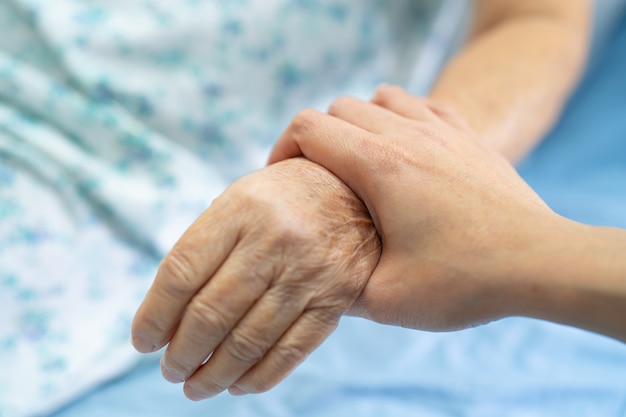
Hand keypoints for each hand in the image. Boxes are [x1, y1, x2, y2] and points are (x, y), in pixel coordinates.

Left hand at [131, 158, 379, 398]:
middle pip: (211, 313)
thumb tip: (166, 318)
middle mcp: (274, 240)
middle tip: (169, 370)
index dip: (155, 315)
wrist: (355, 191)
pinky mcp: (335, 299)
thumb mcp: (239, 201)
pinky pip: (291, 350)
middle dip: (181, 354)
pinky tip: (237, 386)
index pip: (182, 273)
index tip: (143, 342)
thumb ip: (204, 249)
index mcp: (241, 209)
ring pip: (249, 340)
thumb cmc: (281, 201)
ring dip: (214, 375)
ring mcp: (308, 272)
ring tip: (195, 387)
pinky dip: (258, 377)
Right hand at [269, 85, 564, 330]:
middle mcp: (406, 134)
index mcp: (378, 166)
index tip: (282, 179)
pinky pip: (421, 104)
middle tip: (319, 177)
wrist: (541, 263)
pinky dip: (400, 117)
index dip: (282, 148)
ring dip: (359, 122)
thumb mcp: (388, 300)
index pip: (308, 127)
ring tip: (360, 162)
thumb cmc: (465, 282)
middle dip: (317, 138)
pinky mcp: (467, 135)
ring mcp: (441, 129)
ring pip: (380, 97)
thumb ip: (338, 288)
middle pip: (339, 107)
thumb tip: (314, 279)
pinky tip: (406, 150)